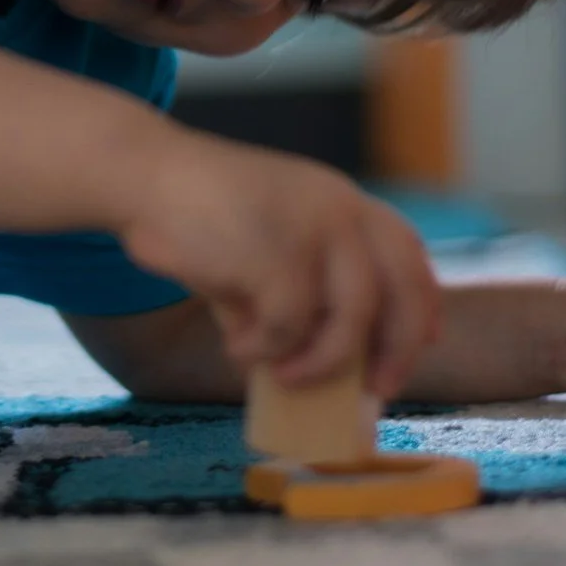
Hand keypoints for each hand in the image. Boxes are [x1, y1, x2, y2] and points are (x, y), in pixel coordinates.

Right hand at [112, 132, 440, 399]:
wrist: (144, 177)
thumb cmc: (198, 216)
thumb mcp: (264, 245)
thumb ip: (298, 293)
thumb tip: (320, 368)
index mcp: (340, 199)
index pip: (407, 251)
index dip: (421, 302)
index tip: (421, 343)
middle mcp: (340, 208)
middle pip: (402, 289)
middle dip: (396, 349)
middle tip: (375, 388)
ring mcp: (312, 229)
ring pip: (351, 321)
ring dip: (321, 364)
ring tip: (282, 376)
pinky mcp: (276, 254)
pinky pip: (288, 328)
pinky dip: (264, 350)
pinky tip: (236, 343)